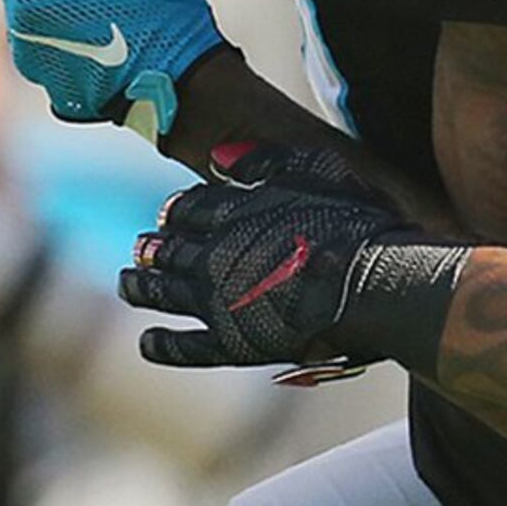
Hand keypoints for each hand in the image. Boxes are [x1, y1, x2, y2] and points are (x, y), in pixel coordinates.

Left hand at [122, 143, 468, 376]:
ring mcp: (216, 301)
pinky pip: (181, 347)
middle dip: (152, 246)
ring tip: (128, 283)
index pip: (188, 208)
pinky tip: (147, 342)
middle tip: (142, 247)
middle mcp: (212, 255)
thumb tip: (221, 157)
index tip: (173, 214)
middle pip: (165, 248)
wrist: (377, 285)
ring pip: (159, 292)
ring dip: (138, 285)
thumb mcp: (320, 171)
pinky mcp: (230, 344)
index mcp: (231, 211)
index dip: (178, 211)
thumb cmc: (361, 226)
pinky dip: (159, 344)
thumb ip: (267, 161)